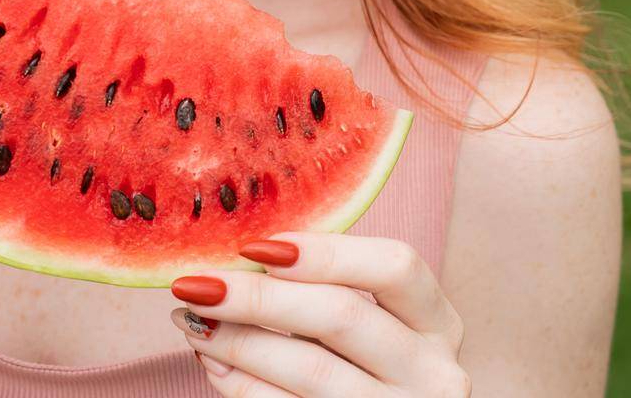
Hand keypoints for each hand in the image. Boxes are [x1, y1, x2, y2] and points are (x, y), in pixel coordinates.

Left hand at [169, 232, 470, 396]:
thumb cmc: (366, 372)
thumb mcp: (368, 329)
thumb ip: (326, 292)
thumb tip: (243, 258)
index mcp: (438, 323)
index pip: (396, 266)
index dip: (326, 251)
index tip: (257, 246)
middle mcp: (435, 370)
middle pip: (343, 315)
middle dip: (259, 298)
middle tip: (198, 284)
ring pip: (312, 369)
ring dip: (239, 343)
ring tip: (192, 323)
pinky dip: (244, 386)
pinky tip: (213, 364)